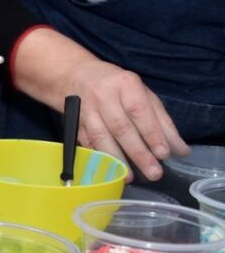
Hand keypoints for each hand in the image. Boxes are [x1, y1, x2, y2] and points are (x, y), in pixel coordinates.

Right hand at [13, 28, 188, 180]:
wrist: (74, 75)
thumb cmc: (116, 86)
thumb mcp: (142, 94)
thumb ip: (161, 121)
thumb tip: (180, 150)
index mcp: (125, 84)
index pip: (139, 111)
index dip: (151, 133)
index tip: (163, 153)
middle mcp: (103, 95)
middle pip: (120, 127)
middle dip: (138, 152)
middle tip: (154, 173)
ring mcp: (86, 109)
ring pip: (101, 136)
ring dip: (116, 159)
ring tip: (130, 177)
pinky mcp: (74, 122)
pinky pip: (86, 142)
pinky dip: (98, 157)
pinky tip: (108, 170)